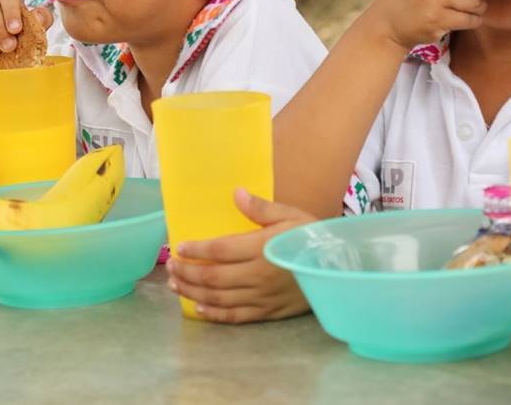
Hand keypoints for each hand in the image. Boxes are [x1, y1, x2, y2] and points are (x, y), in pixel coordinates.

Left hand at [166, 189, 315, 323]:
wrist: (339, 269)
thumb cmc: (313, 238)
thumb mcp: (291, 216)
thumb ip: (261, 207)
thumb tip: (236, 193)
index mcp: (261, 248)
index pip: (219, 249)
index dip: (196, 249)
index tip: (179, 246)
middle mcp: (257, 275)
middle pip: (213, 277)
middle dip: (187, 273)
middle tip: (171, 268)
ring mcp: (262, 297)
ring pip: (219, 298)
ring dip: (193, 293)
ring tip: (175, 285)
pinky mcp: (268, 312)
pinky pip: (236, 316)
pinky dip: (215, 314)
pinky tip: (199, 309)